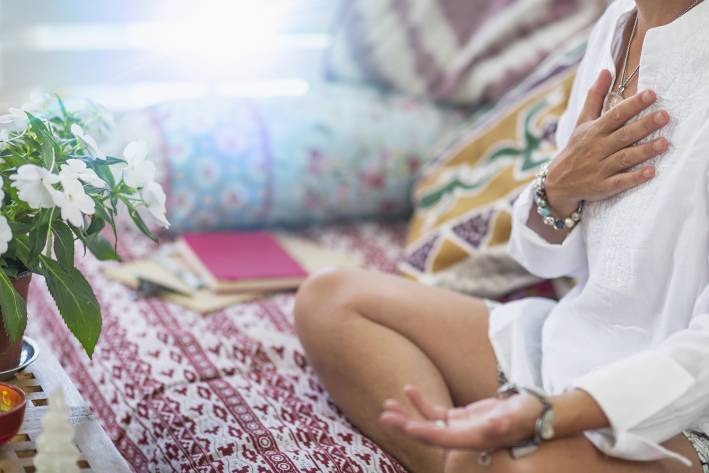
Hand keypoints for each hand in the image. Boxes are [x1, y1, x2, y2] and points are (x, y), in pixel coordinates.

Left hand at [379, 385, 542, 449]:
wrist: (539, 414)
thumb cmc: (531, 414)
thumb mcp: (519, 416)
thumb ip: (505, 421)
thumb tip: (493, 424)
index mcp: (473, 439)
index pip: (440, 438)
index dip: (420, 432)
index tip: (401, 424)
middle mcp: (463, 437)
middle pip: (427, 433)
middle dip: (405, 424)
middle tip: (384, 414)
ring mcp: (460, 428)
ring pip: (427, 423)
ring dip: (407, 413)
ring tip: (387, 404)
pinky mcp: (462, 418)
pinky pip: (436, 413)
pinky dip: (421, 402)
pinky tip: (408, 389)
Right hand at [544, 69, 669, 214]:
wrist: (558, 183)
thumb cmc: (576, 148)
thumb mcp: (582, 122)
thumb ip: (595, 97)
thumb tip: (606, 70)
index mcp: (594, 131)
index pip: (615, 115)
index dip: (633, 104)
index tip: (651, 94)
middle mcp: (597, 149)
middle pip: (623, 135)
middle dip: (644, 125)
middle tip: (665, 116)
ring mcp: (599, 168)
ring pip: (624, 158)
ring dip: (644, 151)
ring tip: (664, 143)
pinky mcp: (602, 187)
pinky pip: (619, 182)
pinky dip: (634, 178)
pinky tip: (650, 173)